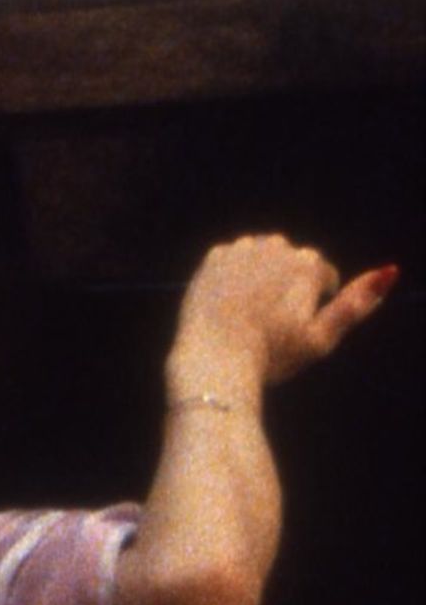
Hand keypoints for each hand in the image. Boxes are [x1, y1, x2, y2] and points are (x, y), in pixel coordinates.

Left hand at [167, 237, 394, 400]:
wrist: (215, 357)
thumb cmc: (272, 354)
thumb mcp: (322, 338)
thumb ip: (355, 304)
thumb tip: (388, 272)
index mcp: (308, 264)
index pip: (322, 274)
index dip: (313, 302)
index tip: (295, 325)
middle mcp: (277, 247)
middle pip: (293, 260)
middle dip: (289, 281)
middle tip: (272, 318)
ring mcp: (244, 249)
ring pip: (264, 255)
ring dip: (263, 273)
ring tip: (253, 309)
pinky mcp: (215, 256)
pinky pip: (234, 258)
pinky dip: (236, 274)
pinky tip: (230, 300)